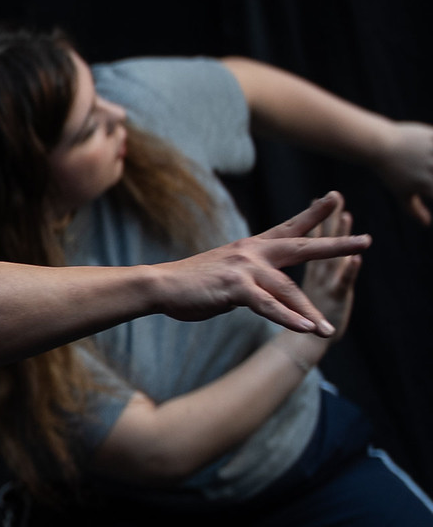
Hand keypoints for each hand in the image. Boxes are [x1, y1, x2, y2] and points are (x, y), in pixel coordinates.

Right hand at [155, 192, 368, 333]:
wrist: (159, 285)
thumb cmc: (188, 283)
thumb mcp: (224, 273)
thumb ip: (248, 279)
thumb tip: (258, 292)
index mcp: (251, 247)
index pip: (289, 227)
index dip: (313, 214)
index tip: (334, 197)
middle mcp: (252, 253)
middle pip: (302, 247)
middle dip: (335, 245)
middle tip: (366, 240)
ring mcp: (245, 270)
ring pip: (288, 289)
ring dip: (309, 312)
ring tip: (328, 329)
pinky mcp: (235, 289)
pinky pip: (268, 306)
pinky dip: (288, 319)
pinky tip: (306, 329)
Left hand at [373, 120, 432, 225]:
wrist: (379, 146)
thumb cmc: (390, 173)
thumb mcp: (401, 194)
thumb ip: (415, 210)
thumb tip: (426, 224)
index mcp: (428, 185)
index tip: (431, 190)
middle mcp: (432, 169)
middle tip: (428, 175)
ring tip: (430, 165)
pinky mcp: (432, 135)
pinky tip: (432, 152)